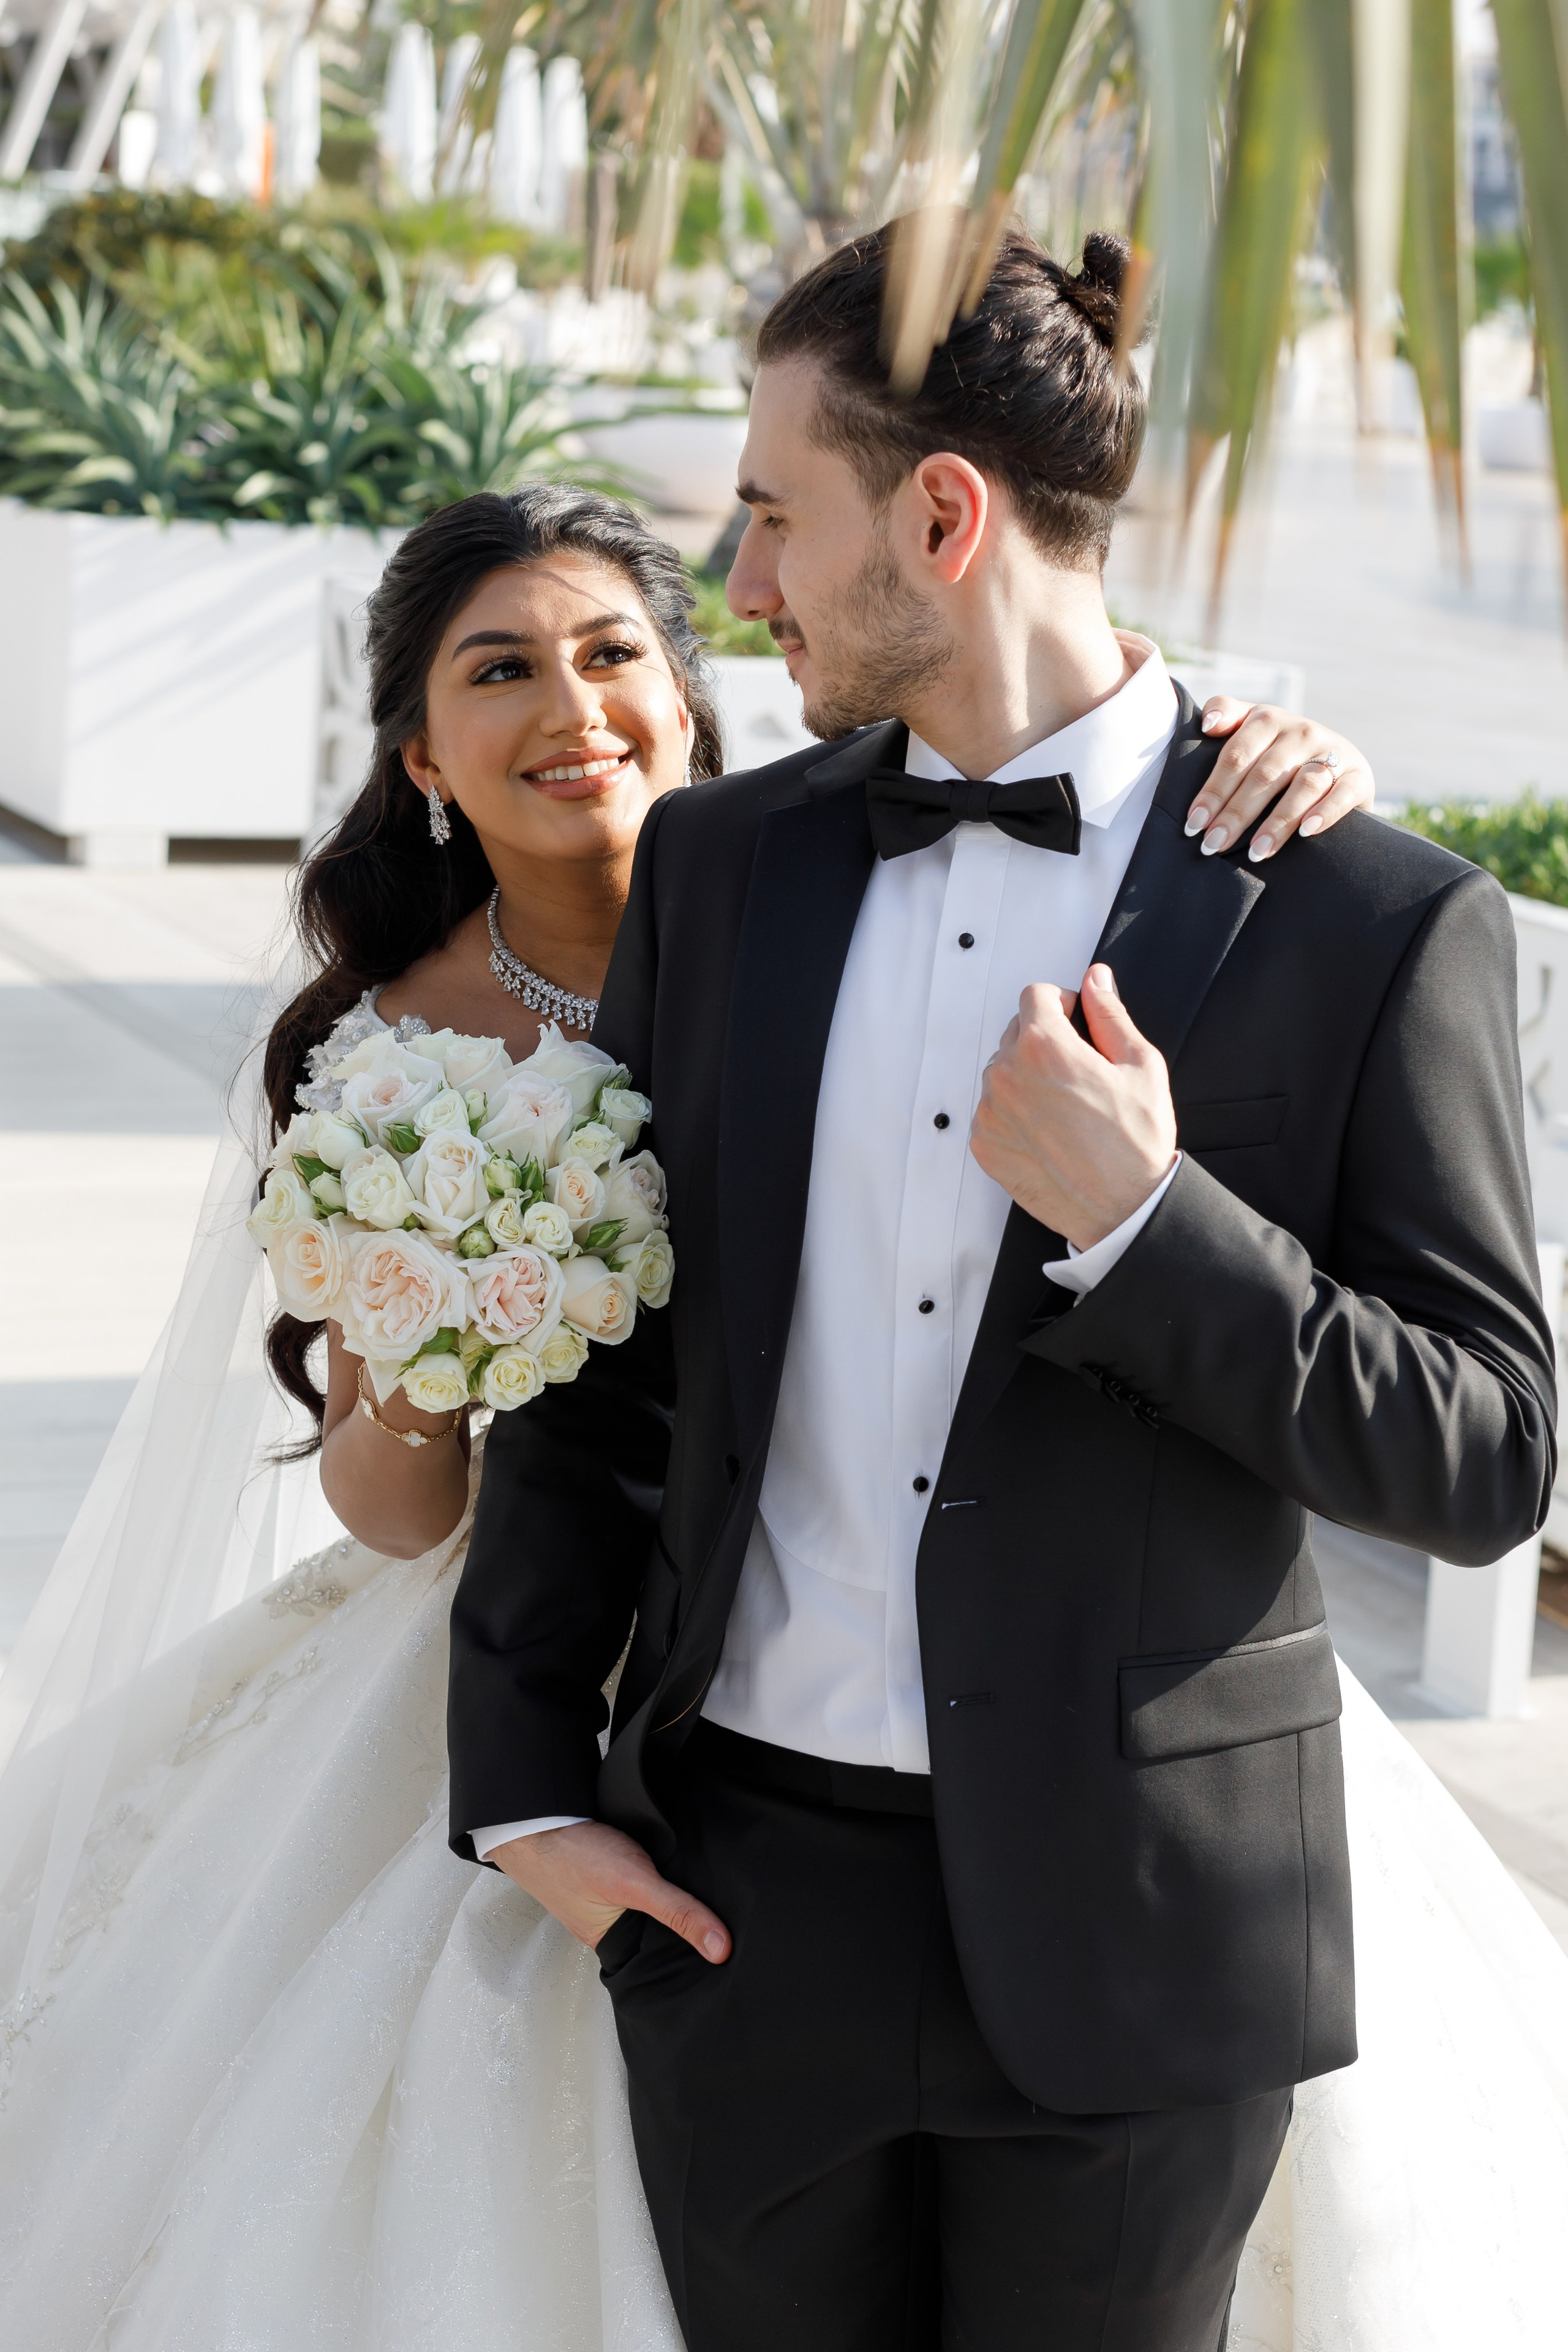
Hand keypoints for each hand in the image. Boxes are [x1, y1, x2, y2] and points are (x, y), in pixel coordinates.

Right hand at [489, 1818, 731, 1962]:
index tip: (730, 1948)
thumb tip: (720, 1948)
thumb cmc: (571, 1856)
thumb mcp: (634, 1885)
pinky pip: (640, 1880)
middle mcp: (611, 1925)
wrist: (535, 1818)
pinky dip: (655, 1871)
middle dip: (686, 1920)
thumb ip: (677, 1912)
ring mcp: (608, 1897)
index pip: (664, 1959)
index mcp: (614, 1945)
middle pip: (660, 1929)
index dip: (695, 1952)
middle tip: (723, 1911)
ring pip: (651, 1903)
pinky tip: (670, 1860)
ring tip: (702, 1885)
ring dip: (670, 1892)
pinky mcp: (608, 1872)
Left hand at [971, 968, 1175, 1249]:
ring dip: (1028, 1077)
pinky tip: (1049, 1131)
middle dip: (1045, 1040)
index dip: (1062, 1004)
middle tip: (1079, 1071)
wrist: (1122, 1210)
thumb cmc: (1136, 1144)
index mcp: (1044, 1046)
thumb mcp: (1140, 1065)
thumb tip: (1097, 980)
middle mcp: (1007, 1075)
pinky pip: (992, 1110)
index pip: (1035, 996)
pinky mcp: (984, 1144)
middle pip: (1016, 1032)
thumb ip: (1110, 1014)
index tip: (1076, 1022)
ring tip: (1066, 1106)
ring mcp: (990, 1112)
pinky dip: (1015, 1113)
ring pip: (1003, 1072)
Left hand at [1191, 699, 1373, 861]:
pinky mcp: (1358, 776)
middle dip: (1236, 814)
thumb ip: (1228, 715)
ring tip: (1255, 853)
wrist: (1339, 765)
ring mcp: (1333, 752)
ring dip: (1277, 821)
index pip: (1236, 756)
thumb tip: (1207, 724)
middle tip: (1214, 845)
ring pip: (1303, 785)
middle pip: (1264, 774)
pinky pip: (1341, 794)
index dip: (1213, 791)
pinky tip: (1305, 833)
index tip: (1193, 825)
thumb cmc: (1280, 753)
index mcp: (1269, 719)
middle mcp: (1302, 731)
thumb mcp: (1253, 729)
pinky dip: (1324, 813)